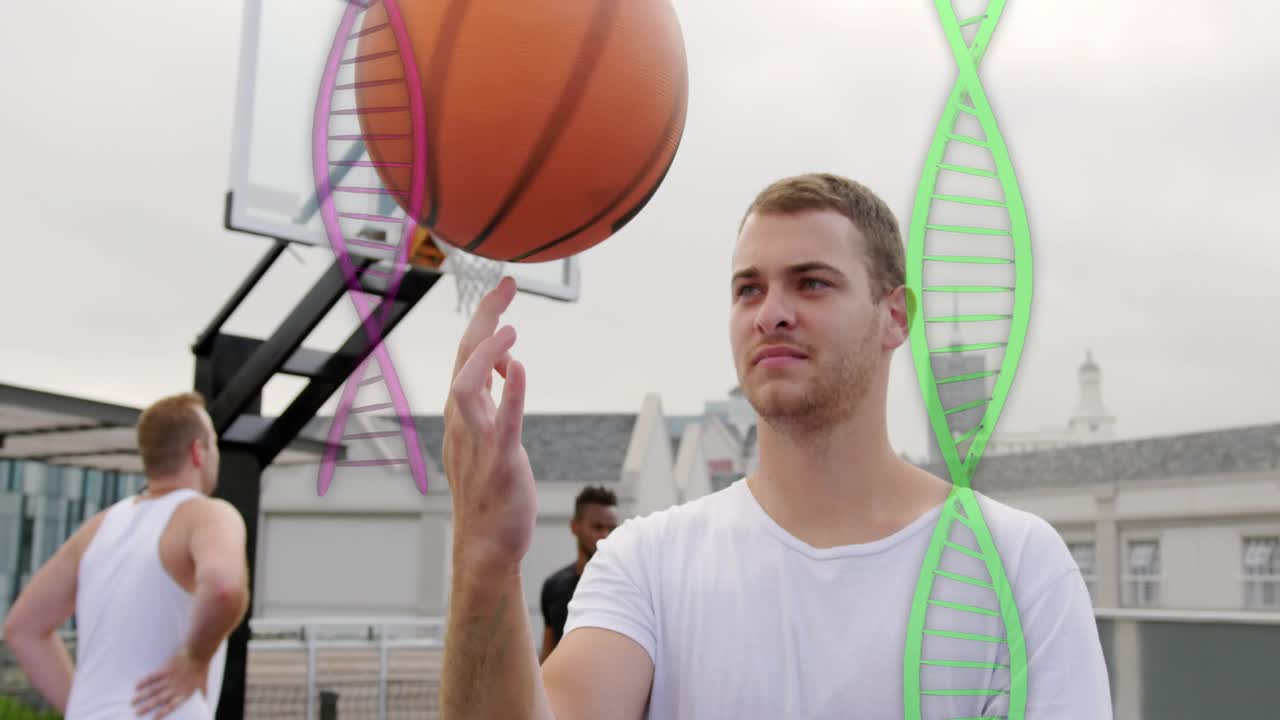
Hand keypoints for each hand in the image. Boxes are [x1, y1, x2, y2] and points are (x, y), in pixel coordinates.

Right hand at [132, 647, 208, 718]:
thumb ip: (203, 694)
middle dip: (146, 707)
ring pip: (153, 689)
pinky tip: (136, 685)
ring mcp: (169, 679)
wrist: (199, 653)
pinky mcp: (165, 669)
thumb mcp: (204, 684)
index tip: (153, 719)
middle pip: (158, 699)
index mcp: (184, 693)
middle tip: (136, 713)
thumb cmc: (202, 669)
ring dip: (142, 696)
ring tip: (132, 701)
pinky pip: (152, 676)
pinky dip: (144, 681)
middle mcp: (174, 688)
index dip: (162, 713)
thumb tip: (206, 702)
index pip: (170, 706)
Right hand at [443, 276, 536, 573]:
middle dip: (482, 320)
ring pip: (467, 388)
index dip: (482, 320)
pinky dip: (511, 393)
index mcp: (461, 414)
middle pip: (463, 359)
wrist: (484, 546)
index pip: (466, 355)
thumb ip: (495, 399)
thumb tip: (507, 364)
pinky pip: (503, 423)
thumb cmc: (490, 492)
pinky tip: (520, 367)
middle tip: (505, 286)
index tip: (502, 290)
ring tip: (511, 328)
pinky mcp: (500, 463)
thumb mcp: (489, 435)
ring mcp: (478, 443)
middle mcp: (463, 423)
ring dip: (486, 355)